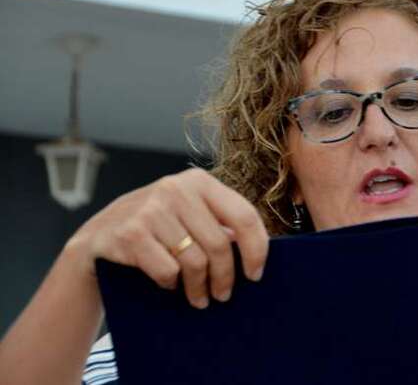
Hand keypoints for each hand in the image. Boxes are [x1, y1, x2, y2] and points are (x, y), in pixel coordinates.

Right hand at [66, 168, 268, 308]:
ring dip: (200, 288)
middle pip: (219, 245)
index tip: (256, 274)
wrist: (98, 235)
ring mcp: (151, 209)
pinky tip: (169, 285)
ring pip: (194, 262)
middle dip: (225, 278)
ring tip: (200, 299)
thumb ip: (218, 222)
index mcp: (199, 181)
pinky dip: (171, 284)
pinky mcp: (131, 233)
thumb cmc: (157, 227)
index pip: (244, 215)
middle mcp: (176, 189)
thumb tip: (257, 253)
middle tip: (223, 296)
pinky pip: (167, 271)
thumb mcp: (188, 212)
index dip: (256, 249)